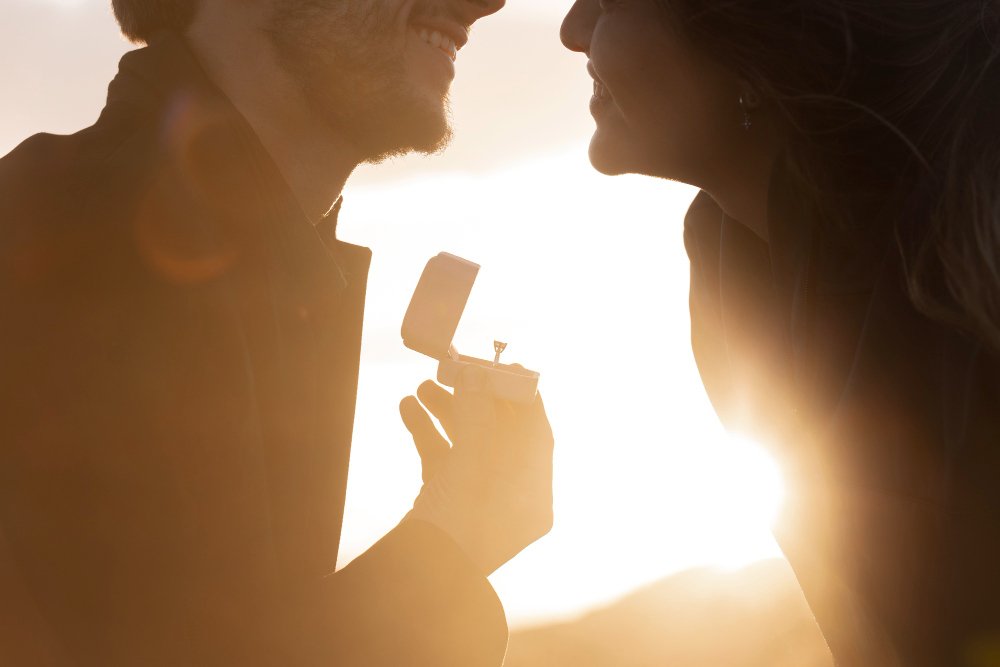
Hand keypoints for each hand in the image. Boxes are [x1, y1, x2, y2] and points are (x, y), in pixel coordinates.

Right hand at [399, 366, 553, 574]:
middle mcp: (511, 498)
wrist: (418, 580)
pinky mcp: (448, 507)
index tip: (502, 367)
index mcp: (533, 492)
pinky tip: (408, 409)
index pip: (535, 432)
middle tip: (452, 371)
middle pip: (498, 434)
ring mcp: (478, 503)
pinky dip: (428, 434)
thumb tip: (476, 375)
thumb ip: (478, 412)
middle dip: (473, 400)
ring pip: (466, 446)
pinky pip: (443, 462)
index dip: (520, 396)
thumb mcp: (475, 459)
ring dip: (446, 413)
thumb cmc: (461, 521)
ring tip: (423, 388)